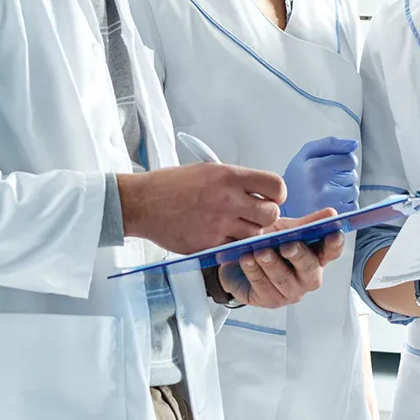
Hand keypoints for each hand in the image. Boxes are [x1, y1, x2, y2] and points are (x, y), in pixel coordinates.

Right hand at [118, 163, 283, 254]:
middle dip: (266, 216)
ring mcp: (219, 224)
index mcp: (228, 176)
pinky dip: (231, 245)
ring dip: (249, 233)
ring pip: (255, 235)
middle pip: (271, 214)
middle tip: (253, 215)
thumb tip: (256, 192)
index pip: (275, 186)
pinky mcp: (209, 244)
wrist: (142, 203)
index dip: (276, 194)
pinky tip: (219, 235)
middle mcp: (228, 199)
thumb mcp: (206, 170)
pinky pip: (234, 248)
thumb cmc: (169, 186)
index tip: (270, 197)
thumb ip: (234, 182)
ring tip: (232, 226)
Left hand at [215, 210, 345, 307]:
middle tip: (286, 245)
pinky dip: (254, 272)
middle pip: (310, 269)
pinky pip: (263, 287)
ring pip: (284, 280)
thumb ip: (304, 223)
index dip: (334, 244)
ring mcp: (291, 292)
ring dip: (272, 264)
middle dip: (298, 256)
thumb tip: (331, 213)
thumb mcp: (284, 229)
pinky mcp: (270, 300)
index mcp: (316, 256)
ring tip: (260, 252)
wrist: (237, 259)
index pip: (331, 252)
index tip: (334, 233)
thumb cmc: (267, 243)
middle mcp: (308, 277)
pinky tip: (246, 260)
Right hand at [281, 137, 358, 220]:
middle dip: (343, 177)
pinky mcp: (333, 217)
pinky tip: (330, 204)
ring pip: (354, 191)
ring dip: (345, 191)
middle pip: (353, 175)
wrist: (283, 208)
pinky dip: (345, 205)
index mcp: (314, 167)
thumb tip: (354, 144)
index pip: (349, 160)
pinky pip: (353, 206)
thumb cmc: (297, 177)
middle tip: (325, 182)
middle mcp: (320, 186)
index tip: (331, 167)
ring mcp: (327, 204)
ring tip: (326, 193)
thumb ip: (330, 144)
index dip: (343, 162)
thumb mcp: (306, 154)